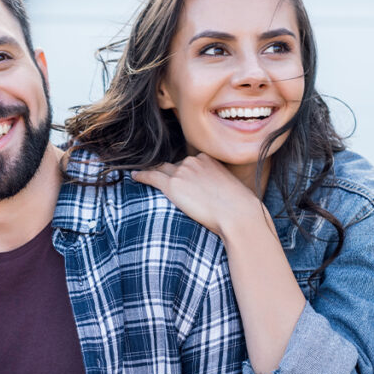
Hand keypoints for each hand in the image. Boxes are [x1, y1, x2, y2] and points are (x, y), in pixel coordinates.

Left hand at [131, 153, 263, 238]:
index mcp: (207, 159)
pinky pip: (151, 176)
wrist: (238, 214)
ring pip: (162, 170)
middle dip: (170, 175)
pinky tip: (134, 176)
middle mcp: (193, 161)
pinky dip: (141, 176)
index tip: (182, 181)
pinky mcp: (172, 185)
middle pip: (175, 167)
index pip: (189, 163)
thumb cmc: (239, 207)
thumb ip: (218, 184)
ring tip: (142, 176)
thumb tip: (215, 194)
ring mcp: (182, 172)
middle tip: (164, 184)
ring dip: (154, 174)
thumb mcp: (230, 187)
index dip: (184, 173)